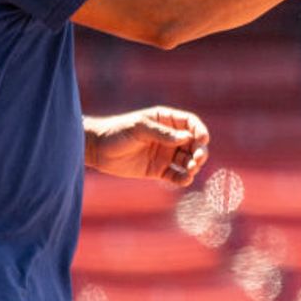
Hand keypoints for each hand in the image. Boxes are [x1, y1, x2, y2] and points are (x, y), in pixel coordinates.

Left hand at [85, 106, 209, 186]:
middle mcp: (169, 137)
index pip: (190, 124)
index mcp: (166, 120)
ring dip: (193, 165)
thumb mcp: (140, 128)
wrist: (97, 150)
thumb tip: (187, 138)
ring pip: (187, 160)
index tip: (202, 140)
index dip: (200, 131)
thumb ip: (163, 133)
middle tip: (197, 159)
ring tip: (190, 169)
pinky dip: (183, 178)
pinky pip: (175, 175)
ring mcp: (164, 154)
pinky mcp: (158, 170)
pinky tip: (184, 179)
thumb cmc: (117, 131)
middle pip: (193, 144)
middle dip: (199, 151)